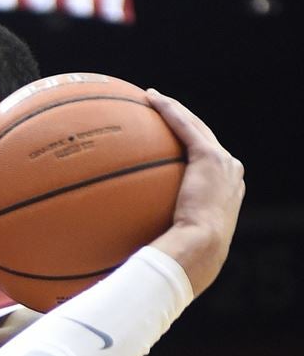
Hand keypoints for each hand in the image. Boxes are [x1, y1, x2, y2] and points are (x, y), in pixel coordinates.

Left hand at [147, 89, 244, 294]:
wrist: (198, 250)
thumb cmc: (182, 257)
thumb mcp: (174, 246)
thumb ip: (160, 237)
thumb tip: (125, 249)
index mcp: (227, 194)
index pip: (208, 167)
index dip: (191, 153)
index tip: (172, 150)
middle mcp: (231, 174)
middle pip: (205, 141)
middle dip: (185, 125)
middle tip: (161, 114)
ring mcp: (223, 164)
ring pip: (196, 127)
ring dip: (175, 111)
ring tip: (153, 99)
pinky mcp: (209, 157)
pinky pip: (184, 125)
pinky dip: (169, 110)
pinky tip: (150, 98)